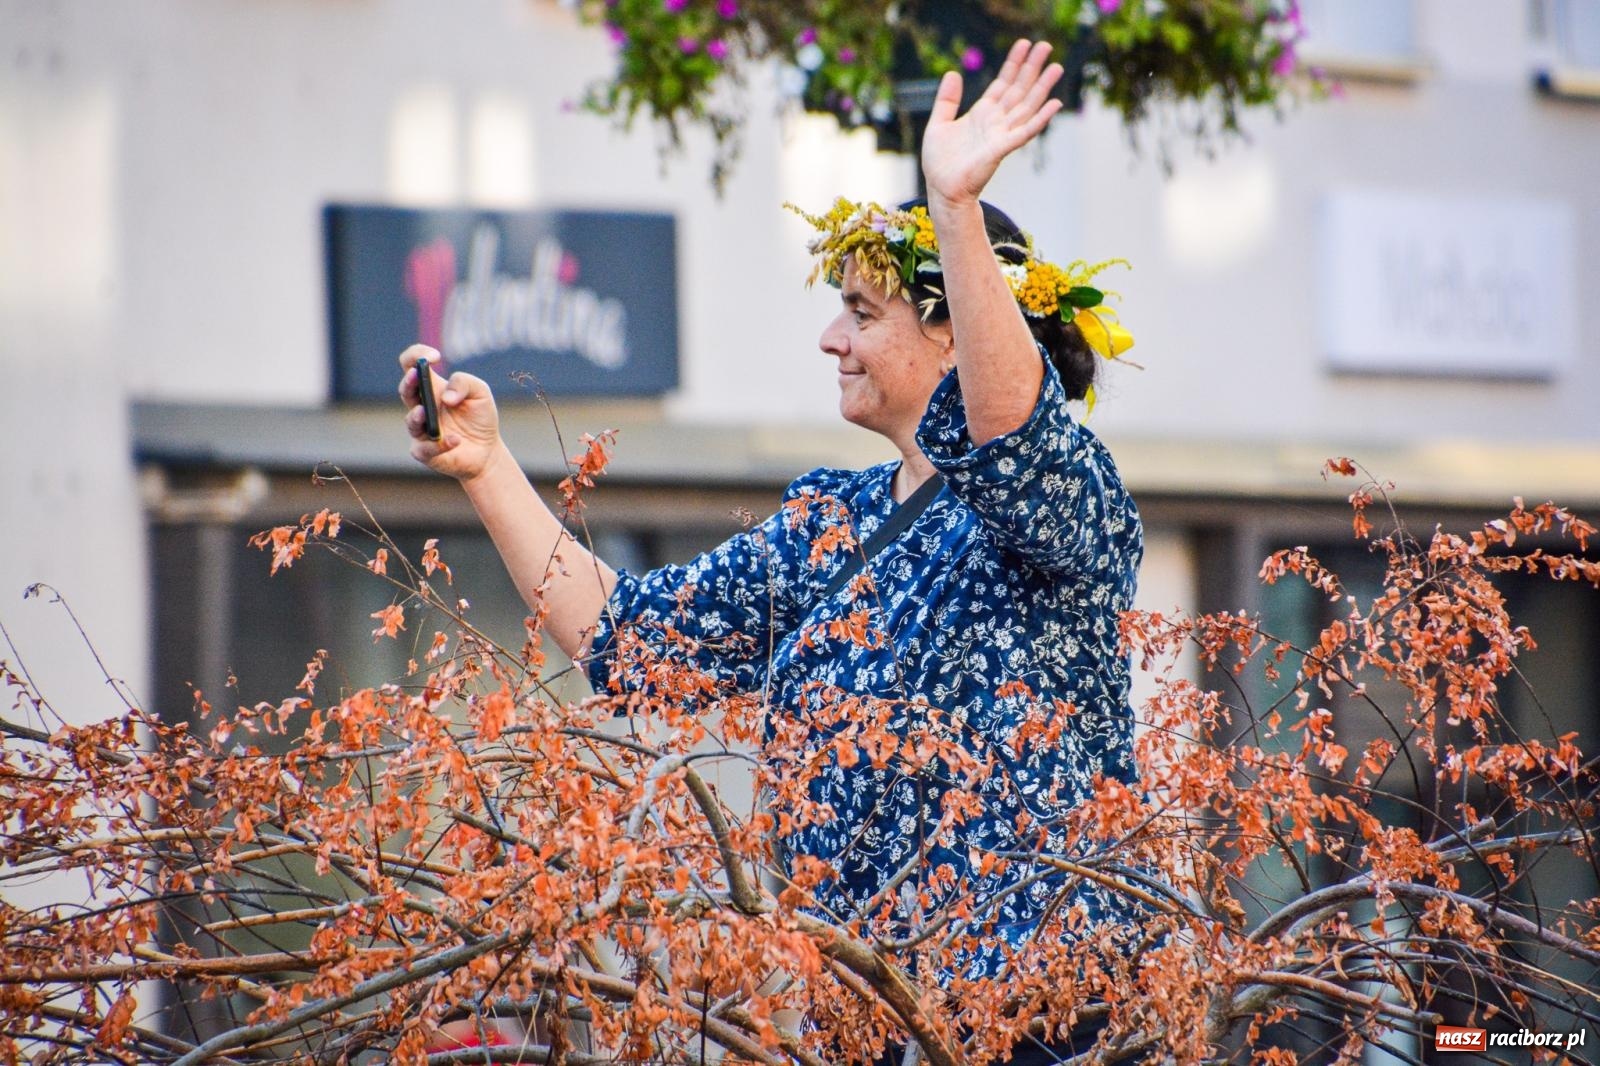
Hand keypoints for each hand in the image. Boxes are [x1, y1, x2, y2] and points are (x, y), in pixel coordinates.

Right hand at [397, 344, 501, 481]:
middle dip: (409, 381)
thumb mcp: (480, 393)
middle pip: (405, 390)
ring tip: (424, 411)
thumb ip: (465, 383)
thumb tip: (446, 397)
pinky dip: (440, 444)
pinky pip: (425, 449)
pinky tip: (455, 440)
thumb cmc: (480, 417)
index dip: (417, 355)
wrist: (487, 450)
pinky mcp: (425, 452)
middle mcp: (421, 406)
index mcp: (431, 387)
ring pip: (411, 421)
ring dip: (416, 415)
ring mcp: (421, 430)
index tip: (435, 356)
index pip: (411, 364)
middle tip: (416, 374)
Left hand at [920, 39, 1063, 207]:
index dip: (1013, 63)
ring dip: (1042, 87)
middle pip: (1019, 89)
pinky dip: (1040, 119)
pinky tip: (1054, 104)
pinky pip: (1025, 131)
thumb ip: (947, 100)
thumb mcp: (939, 124)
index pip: (1003, 83)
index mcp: (982, 113)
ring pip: (1027, 106)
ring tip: (1056, 67)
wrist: (941, 189)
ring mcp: (1001, 134)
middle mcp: (996, 121)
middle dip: (1032, 68)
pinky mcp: (1001, 149)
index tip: (1024, 43)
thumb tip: (952, 72)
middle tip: (1046, 45)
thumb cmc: (940, 162)